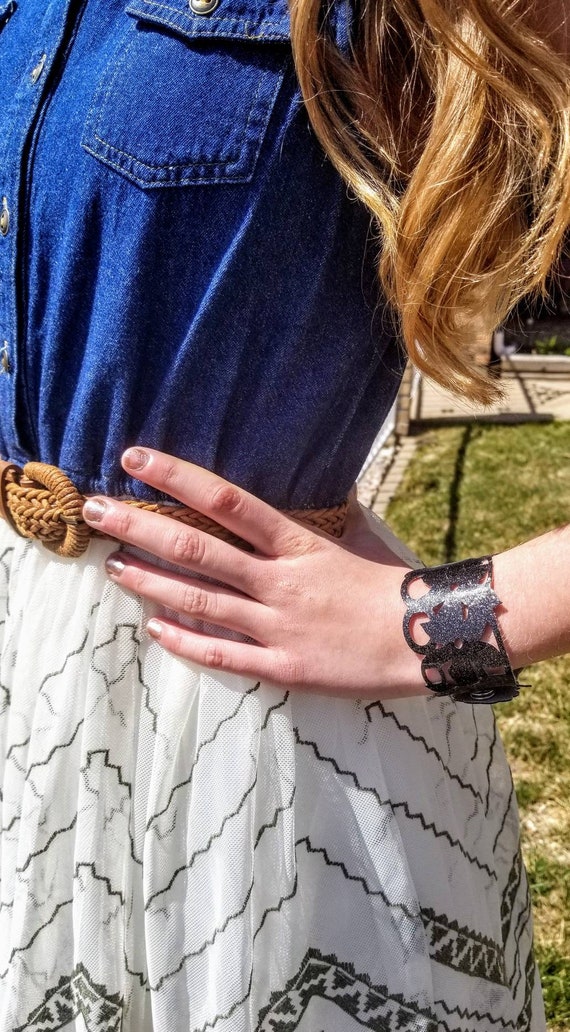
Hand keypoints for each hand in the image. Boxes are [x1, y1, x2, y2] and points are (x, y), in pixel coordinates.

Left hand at [82, 448, 428, 699]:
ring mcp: (277, 624)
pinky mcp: (283, 666)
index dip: (177, 477)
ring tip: (111, 565)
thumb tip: (282, 497)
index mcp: (297, 542)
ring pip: (200, 599)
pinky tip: (153, 629)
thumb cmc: (388, 583)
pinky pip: (223, 654)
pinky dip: (185, 641)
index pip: (226, 500)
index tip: (134, 458)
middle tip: (95, 511)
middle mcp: (279, 579)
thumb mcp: (349, 539)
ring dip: (150, 581)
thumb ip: (309, 522)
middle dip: (140, 527)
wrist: (427, 637)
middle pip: (197, 548)